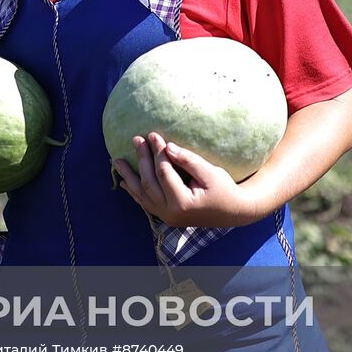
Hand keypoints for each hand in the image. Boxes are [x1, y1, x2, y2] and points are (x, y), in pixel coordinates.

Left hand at [112, 133, 260, 228]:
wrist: (234, 212)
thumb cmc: (224, 189)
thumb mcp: (211, 173)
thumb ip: (189, 161)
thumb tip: (168, 147)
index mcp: (183, 203)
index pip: (164, 173)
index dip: (157, 152)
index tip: (154, 134)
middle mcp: (170, 213)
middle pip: (149, 182)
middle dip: (142, 159)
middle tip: (136, 139)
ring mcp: (166, 217)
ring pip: (142, 195)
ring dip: (130, 177)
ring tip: (117, 161)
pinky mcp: (166, 216)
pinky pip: (146, 203)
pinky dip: (135, 192)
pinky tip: (125, 182)